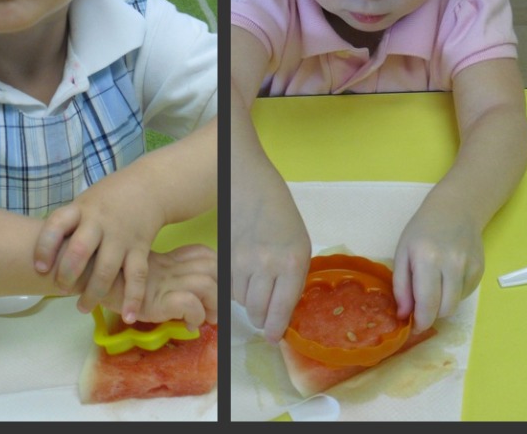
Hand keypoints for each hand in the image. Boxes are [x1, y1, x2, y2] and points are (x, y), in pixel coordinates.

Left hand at [33, 188, 162, 323]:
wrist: (149, 186)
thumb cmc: (108, 199)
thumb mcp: (84, 201)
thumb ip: (69, 224)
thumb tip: (43, 252)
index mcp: (80, 209)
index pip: (56, 225)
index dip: (44, 247)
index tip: (39, 268)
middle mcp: (99, 222)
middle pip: (79, 250)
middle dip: (68, 275)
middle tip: (61, 290)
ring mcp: (121, 236)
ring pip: (106, 269)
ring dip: (93, 293)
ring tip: (82, 307)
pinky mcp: (140, 248)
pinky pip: (137, 275)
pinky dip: (133, 297)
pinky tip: (128, 315)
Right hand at [97, 244, 216, 328]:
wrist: (82, 272)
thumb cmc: (104, 273)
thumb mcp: (134, 269)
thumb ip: (154, 275)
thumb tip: (177, 295)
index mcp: (166, 258)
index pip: (203, 254)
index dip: (216, 269)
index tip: (213, 289)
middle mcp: (168, 267)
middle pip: (212, 267)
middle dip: (221, 290)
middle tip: (214, 310)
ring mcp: (163, 281)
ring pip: (206, 285)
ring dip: (212, 306)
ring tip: (204, 320)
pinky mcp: (155, 298)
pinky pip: (189, 304)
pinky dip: (194, 317)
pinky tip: (186, 326)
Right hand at [230, 185, 309, 342]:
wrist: (251, 187)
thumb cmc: (282, 216)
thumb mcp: (300, 246)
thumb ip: (293, 277)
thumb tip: (282, 310)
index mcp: (294, 262)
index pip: (282, 307)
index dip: (275, 328)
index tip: (272, 338)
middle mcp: (268, 264)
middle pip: (257, 310)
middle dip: (260, 319)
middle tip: (263, 319)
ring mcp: (243, 261)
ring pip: (240, 300)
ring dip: (247, 302)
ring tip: (255, 289)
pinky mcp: (226, 257)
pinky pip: (228, 286)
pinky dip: (235, 289)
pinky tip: (243, 277)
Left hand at [392, 205, 483, 333]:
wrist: (455, 210)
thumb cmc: (422, 231)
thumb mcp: (402, 253)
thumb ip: (401, 285)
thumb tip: (404, 315)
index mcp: (427, 259)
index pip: (427, 302)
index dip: (421, 320)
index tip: (413, 327)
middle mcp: (452, 264)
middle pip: (444, 309)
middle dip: (431, 316)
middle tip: (420, 310)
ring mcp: (469, 268)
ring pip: (456, 305)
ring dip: (442, 306)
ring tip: (432, 290)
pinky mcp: (480, 270)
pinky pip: (465, 295)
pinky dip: (453, 295)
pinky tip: (446, 278)